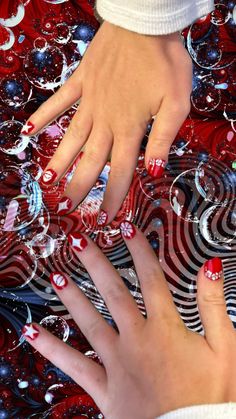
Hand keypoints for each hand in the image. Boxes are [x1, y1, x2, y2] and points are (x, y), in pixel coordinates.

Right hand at [21, 21, 191, 223]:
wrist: (147, 22)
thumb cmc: (166, 62)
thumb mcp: (178, 103)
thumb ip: (163, 138)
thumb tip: (154, 171)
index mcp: (130, 129)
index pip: (120, 171)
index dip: (112, 197)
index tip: (103, 220)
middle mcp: (106, 120)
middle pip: (90, 160)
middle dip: (79, 186)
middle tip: (66, 207)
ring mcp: (90, 101)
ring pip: (71, 137)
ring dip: (59, 160)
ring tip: (45, 181)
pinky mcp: (81, 81)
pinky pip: (59, 101)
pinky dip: (44, 116)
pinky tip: (28, 130)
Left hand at [22, 223, 235, 418]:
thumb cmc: (212, 397)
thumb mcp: (225, 348)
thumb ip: (213, 305)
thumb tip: (209, 267)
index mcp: (165, 328)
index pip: (150, 277)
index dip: (138, 248)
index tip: (126, 227)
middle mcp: (136, 339)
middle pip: (113, 292)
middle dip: (95, 263)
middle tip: (78, 242)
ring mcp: (117, 362)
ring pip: (89, 321)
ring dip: (71, 296)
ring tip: (54, 275)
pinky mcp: (105, 387)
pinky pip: (73, 365)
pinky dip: (51, 348)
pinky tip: (32, 332)